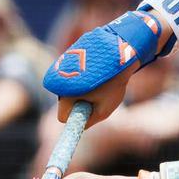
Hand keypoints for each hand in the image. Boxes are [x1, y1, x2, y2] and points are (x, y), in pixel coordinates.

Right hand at [45, 11, 164, 121]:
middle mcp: (59, 83)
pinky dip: (80, 78)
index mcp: (65, 97)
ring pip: (68, 90)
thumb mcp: (104, 109)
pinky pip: (71, 77)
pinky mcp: (68, 60)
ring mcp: (62, 70)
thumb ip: (89, 121)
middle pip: (64, 103)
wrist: (119, 53)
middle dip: (77, 103)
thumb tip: (79, 125)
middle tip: (96, 95)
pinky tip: (94, 71)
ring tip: (97, 81)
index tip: (87, 111)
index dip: (75, 117)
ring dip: (80, 90)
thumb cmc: (112, 84)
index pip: (62, 117)